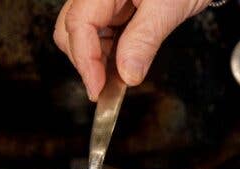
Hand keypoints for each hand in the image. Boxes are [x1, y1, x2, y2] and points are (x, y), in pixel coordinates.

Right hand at [54, 0, 211, 100]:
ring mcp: (102, 0)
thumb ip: (145, 39)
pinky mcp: (111, 8)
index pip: (79, 23)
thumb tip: (127, 74)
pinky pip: (99, 33)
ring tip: (120, 76)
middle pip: (71, 30)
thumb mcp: (168, 7)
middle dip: (86, 62)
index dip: (85, 60)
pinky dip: (107, 53)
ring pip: (82, 35)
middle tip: (107, 89)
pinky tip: (123, 63)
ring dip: (97, 60)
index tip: (97, 89)